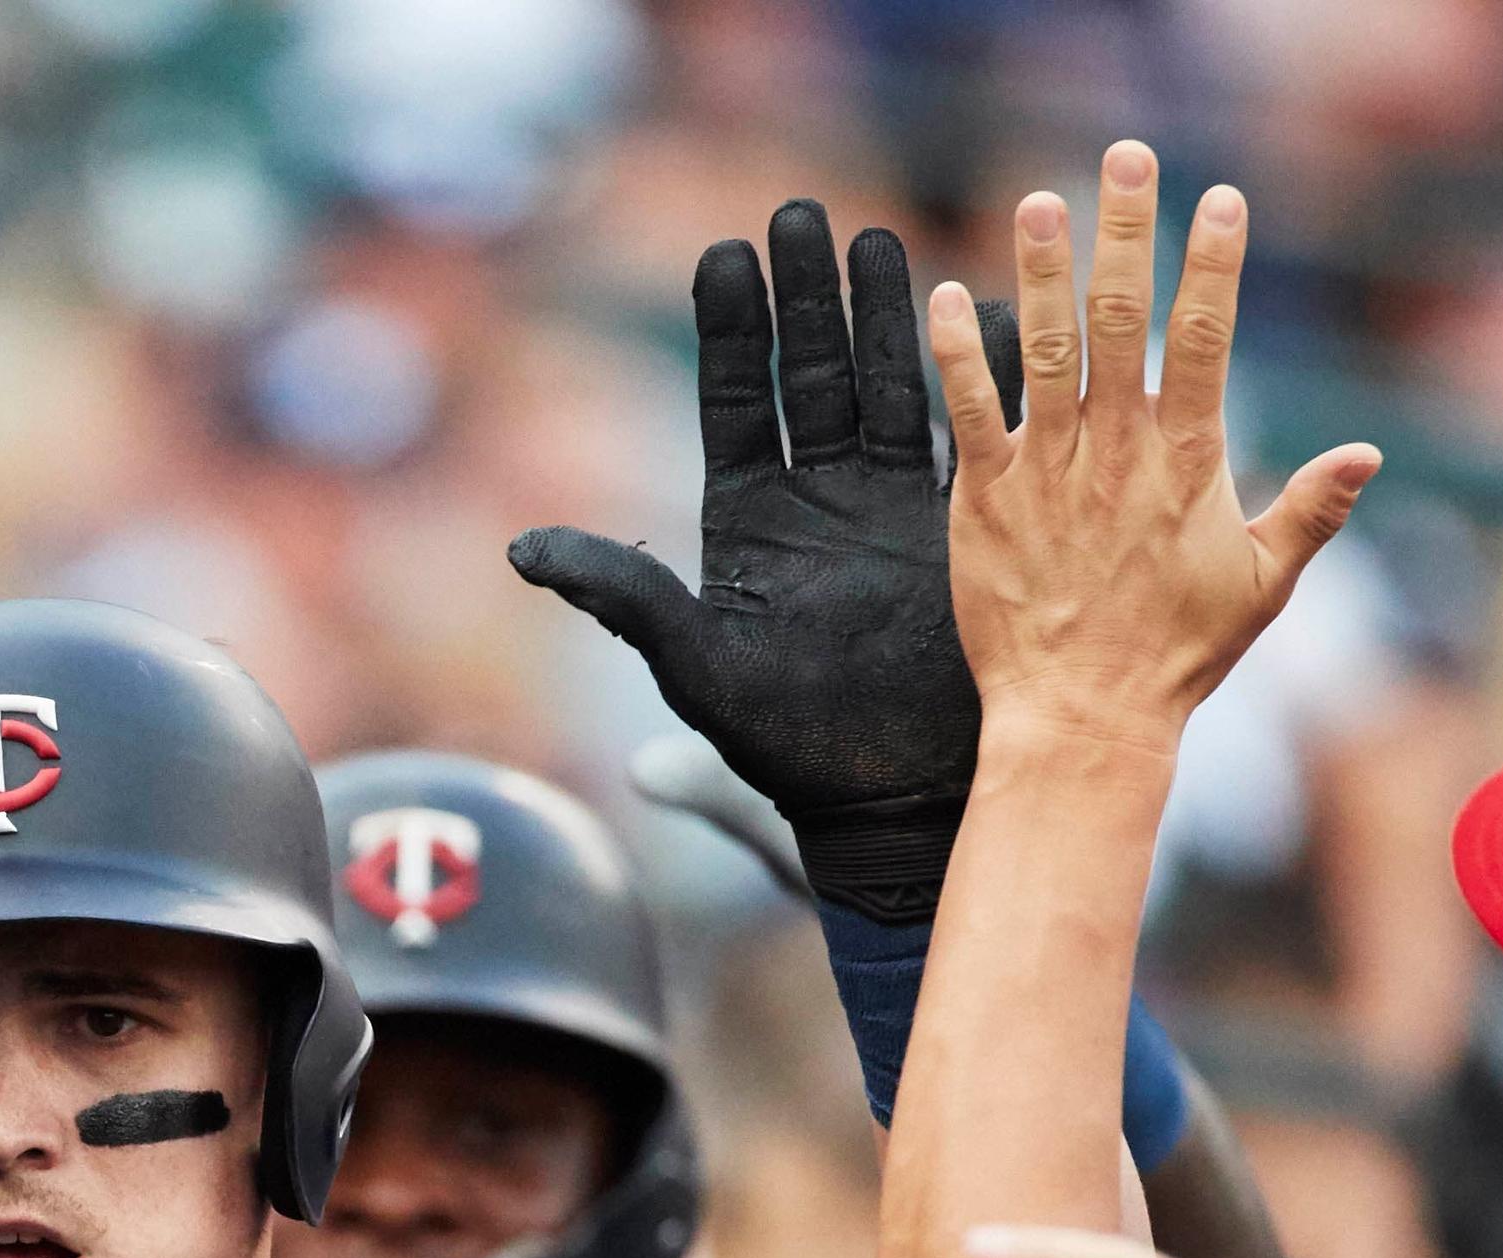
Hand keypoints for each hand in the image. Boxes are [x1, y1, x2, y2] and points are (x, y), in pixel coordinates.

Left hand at [514, 205, 1019, 924]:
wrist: (891, 802)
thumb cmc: (786, 746)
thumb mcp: (697, 668)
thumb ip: (625, 598)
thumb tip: (520, 549)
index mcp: (750, 518)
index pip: (733, 399)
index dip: (730, 329)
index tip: (722, 252)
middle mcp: (821, 497)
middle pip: (811, 372)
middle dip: (806, 294)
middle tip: (798, 210)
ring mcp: (895, 505)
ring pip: (889, 383)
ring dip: (884, 313)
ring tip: (874, 237)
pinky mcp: (965, 527)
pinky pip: (974, 433)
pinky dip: (978, 373)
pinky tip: (982, 307)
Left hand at [925, 146, 1376, 754]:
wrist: (1083, 721)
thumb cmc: (1177, 657)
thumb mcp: (1262, 586)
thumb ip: (1311, 511)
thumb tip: (1370, 452)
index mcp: (1188, 461)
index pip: (1205, 339)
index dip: (1213, 263)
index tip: (1219, 197)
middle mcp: (1117, 453)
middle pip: (1123, 320)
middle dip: (1126, 232)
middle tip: (1125, 157)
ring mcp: (1048, 473)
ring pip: (1044, 350)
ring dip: (1040, 270)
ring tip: (1034, 199)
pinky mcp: (985, 501)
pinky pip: (967, 414)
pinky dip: (957, 354)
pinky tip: (945, 296)